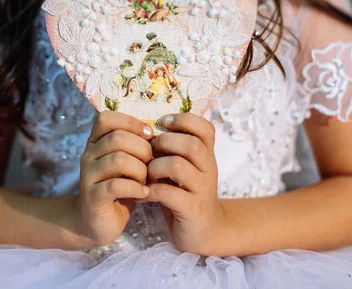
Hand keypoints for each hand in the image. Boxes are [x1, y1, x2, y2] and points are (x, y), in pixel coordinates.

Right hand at [76, 111, 153, 246]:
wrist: (96, 222)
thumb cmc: (119, 188)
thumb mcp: (128, 163)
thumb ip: (137, 146)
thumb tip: (161, 134)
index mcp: (96, 142)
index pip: (106, 118)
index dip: (131, 123)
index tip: (149, 136)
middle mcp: (88, 155)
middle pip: (117, 138)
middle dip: (142, 149)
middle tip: (152, 163)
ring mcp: (88, 176)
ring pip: (118, 160)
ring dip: (140, 170)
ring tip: (147, 180)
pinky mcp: (93, 197)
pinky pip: (116, 185)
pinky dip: (135, 188)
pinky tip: (144, 193)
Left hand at [146, 113, 223, 254]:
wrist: (205, 231)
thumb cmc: (186, 193)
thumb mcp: (184, 168)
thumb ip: (172, 150)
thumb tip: (145, 128)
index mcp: (207, 155)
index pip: (205, 128)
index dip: (183, 120)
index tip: (163, 123)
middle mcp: (208, 169)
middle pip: (191, 144)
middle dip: (164, 143)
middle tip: (149, 151)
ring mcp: (202, 189)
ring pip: (178, 166)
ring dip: (154, 167)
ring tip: (145, 174)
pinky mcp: (192, 209)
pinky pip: (169, 193)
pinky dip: (150, 191)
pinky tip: (142, 193)